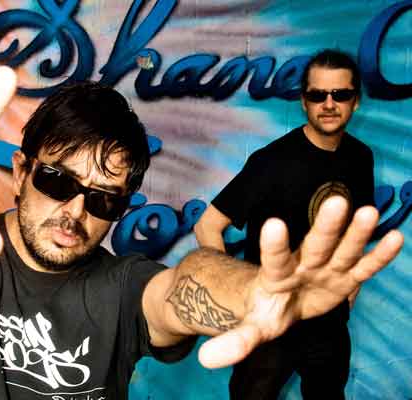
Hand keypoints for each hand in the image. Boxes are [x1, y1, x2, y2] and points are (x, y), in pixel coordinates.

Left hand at [197, 196, 402, 367]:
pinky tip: (395, 238)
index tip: (273, 223)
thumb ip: (237, 340)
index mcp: (276, 276)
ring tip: (368, 211)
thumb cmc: (267, 311)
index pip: (274, 261)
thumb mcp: (253, 328)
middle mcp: (303, 266)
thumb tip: (206, 361)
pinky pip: (364, 267)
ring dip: (356, 233)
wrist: (281, 302)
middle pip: (315, 246)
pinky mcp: (346, 278)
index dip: (273, 245)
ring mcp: (326, 270)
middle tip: (337, 202)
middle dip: (326, 227)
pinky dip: (378, 256)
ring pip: (343, 250)